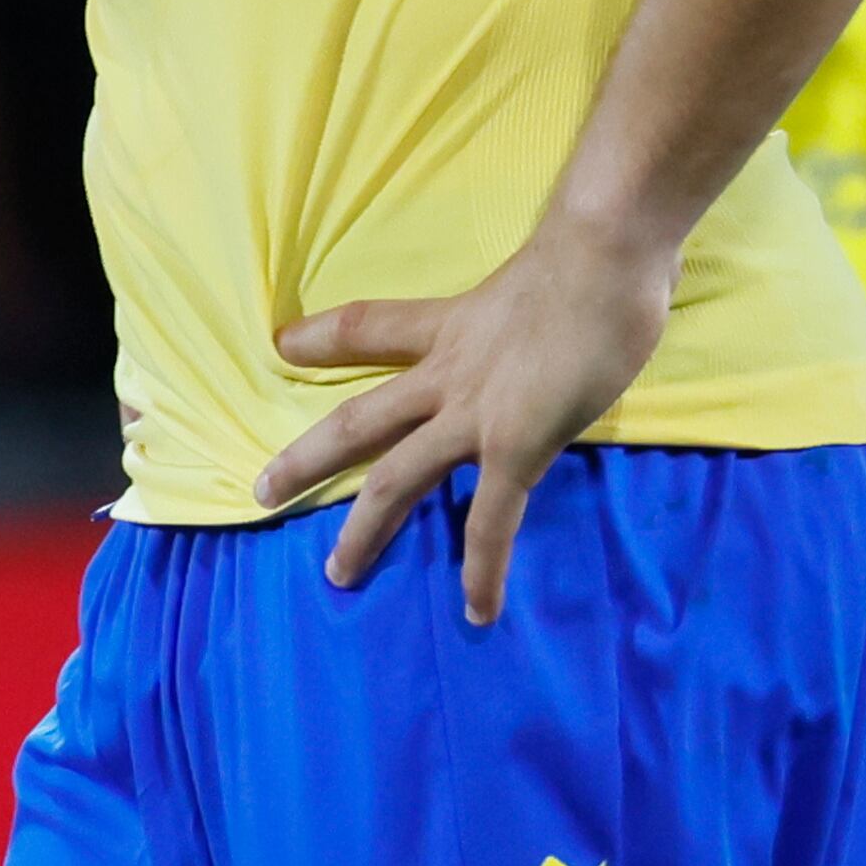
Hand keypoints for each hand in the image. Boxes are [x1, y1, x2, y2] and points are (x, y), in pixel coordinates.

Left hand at [251, 213, 676, 622]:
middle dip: (307, 458)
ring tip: (337, 575)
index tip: (281, 345)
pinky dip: (483, 569)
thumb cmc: (587, 254)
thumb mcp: (535, 277)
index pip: (368, 327)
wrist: (604, 254)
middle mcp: (447, 373)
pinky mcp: (515, 447)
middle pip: (357, 419)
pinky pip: (492, 521)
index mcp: (449, 326)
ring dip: (363, 529)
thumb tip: (560, 315)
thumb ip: (531, 307)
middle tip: (261, 490)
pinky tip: (478, 611)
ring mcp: (475, 414)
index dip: (321, 338)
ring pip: (396, 478)